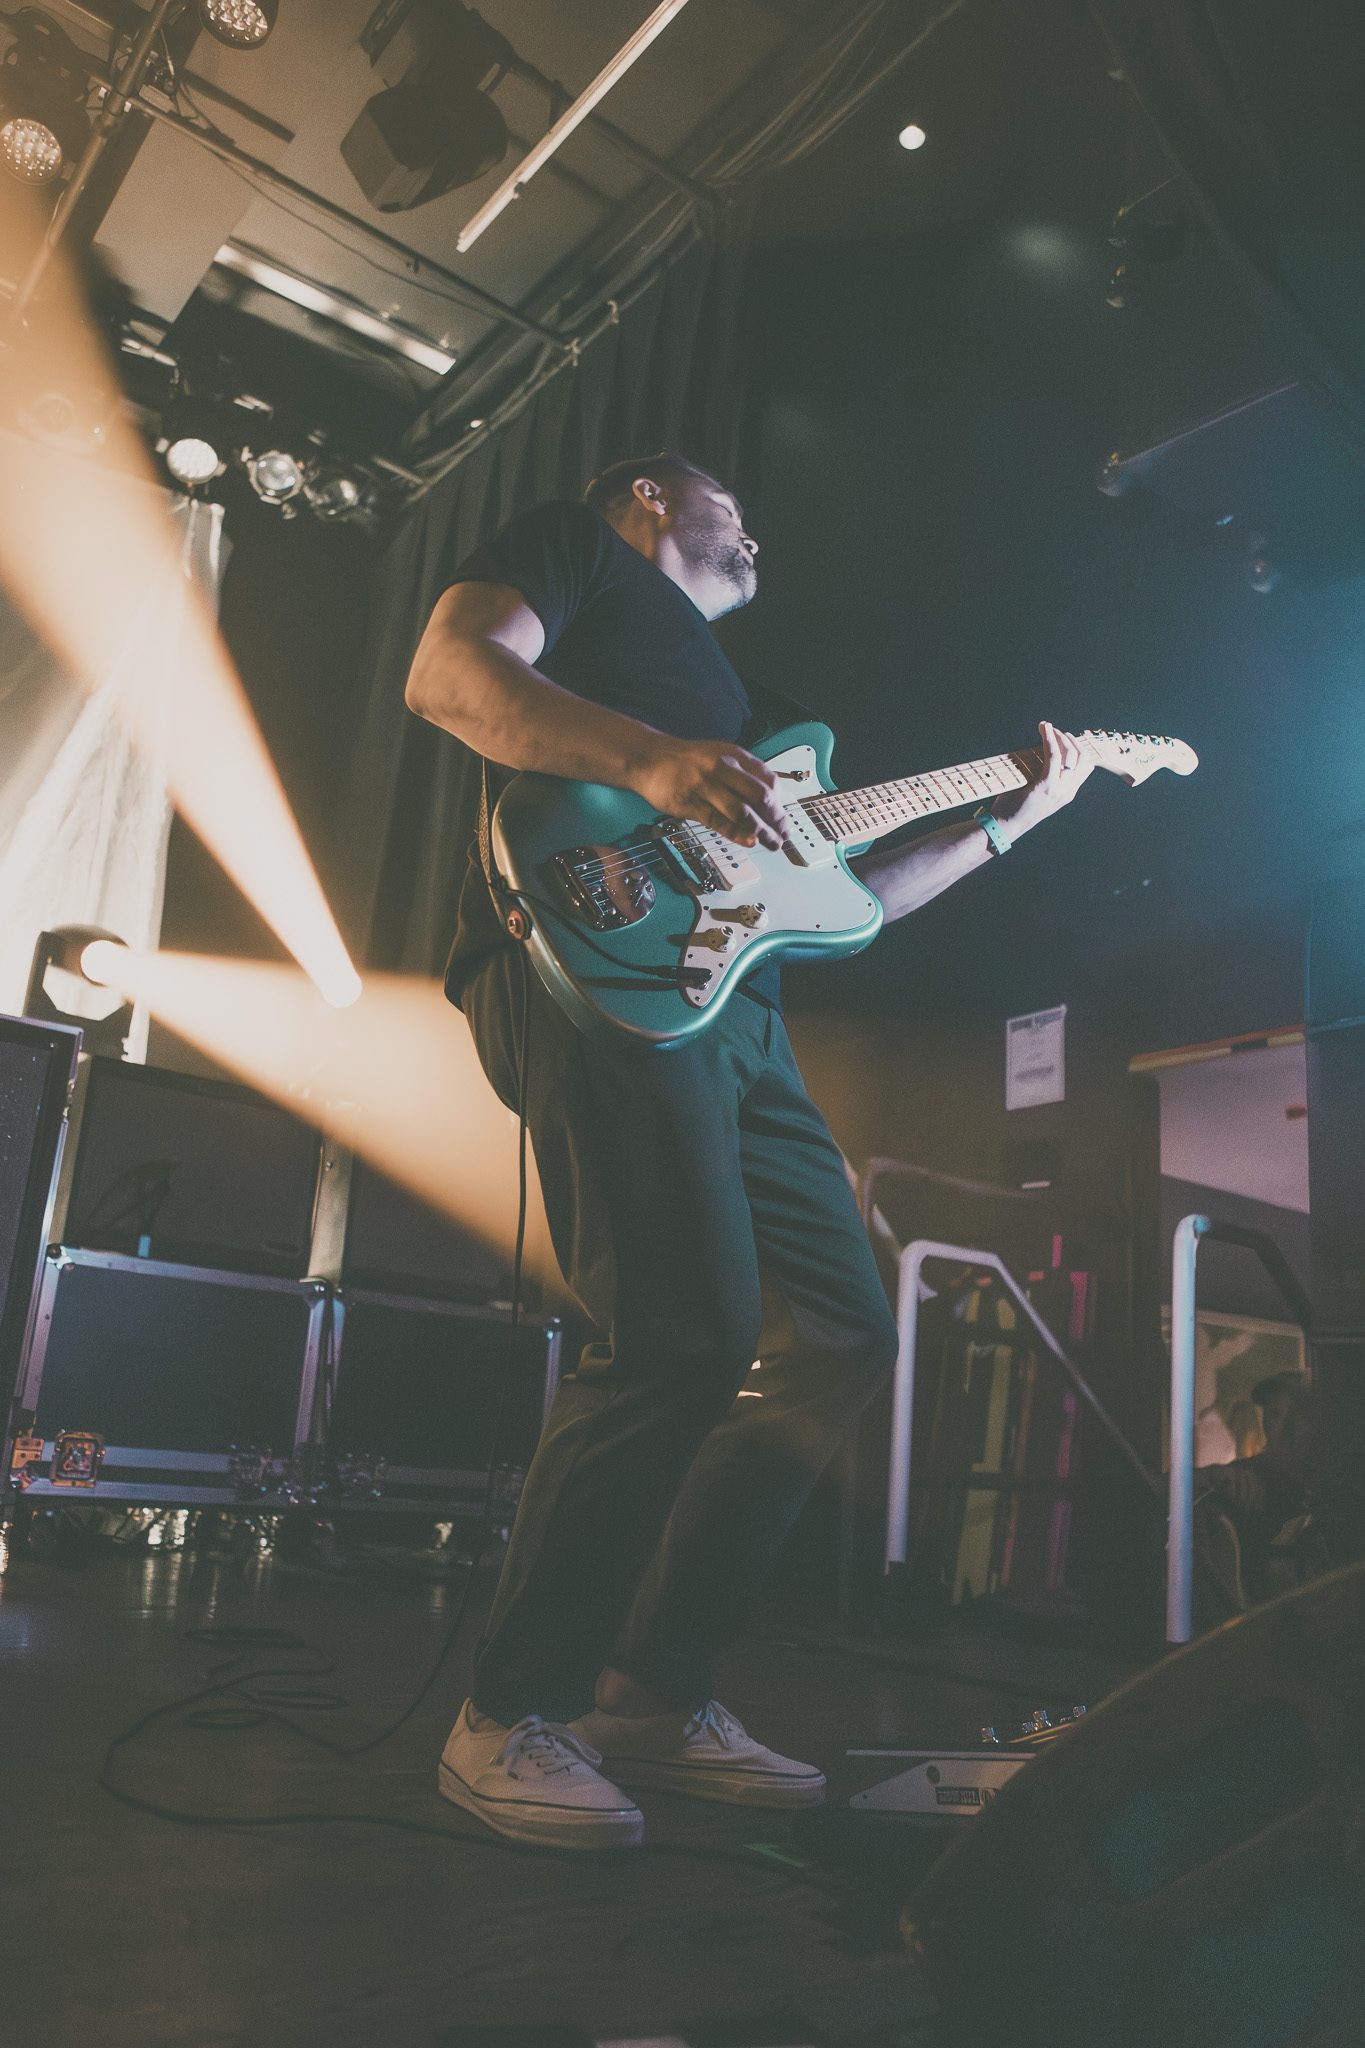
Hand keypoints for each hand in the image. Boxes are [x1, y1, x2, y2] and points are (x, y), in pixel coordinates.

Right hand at [633, 734, 791, 848]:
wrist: (650, 758)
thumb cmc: (686, 760)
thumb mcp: (719, 754)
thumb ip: (742, 772)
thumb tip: (767, 798)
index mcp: (733, 755)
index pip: (767, 779)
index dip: (780, 801)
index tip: (782, 816)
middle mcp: (722, 768)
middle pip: (760, 796)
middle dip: (776, 818)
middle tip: (783, 833)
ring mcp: (706, 786)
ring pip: (742, 812)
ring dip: (761, 830)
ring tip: (772, 842)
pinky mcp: (691, 804)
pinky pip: (719, 822)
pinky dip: (737, 834)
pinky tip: (750, 841)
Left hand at [996, 721, 1093, 836]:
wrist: (1005, 826)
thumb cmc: (1016, 807)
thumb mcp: (1038, 791)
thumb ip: (1045, 775)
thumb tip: (1042, 751)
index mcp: (1068, 793)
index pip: (1085, 766)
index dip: (1079, 748)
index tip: (1065, 737)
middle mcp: (1068, 791)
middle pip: (1082, 757)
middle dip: (1071, 739)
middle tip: (1055, 730)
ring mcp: (1060, 789)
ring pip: (1070, 754)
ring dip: (1060, 736)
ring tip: (1049, 728)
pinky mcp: (1047, 785)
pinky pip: (1054, 755)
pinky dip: (1050, 739)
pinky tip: (1045, 729)